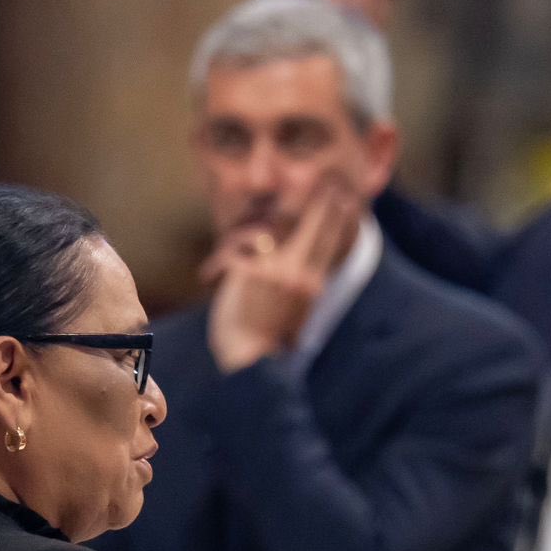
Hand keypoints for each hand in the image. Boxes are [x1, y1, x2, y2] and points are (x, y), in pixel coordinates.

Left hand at [203, 182, 356, 373]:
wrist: (250, 364)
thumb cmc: (264, 342)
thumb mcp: (291, 310)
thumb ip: (296, 280)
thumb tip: (292, 256)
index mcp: (312, 284)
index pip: (328, 240)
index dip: (334, 216)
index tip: (342, 197)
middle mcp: (299, 273)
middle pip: (311, 224)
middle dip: (319, 202)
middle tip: (327, 185)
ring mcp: (275, 271)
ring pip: (262, 232)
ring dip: (240, 238)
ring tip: (230, 253)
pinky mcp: (248, 273)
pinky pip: (230, 252)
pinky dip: (216, 265)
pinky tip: (209, 278)